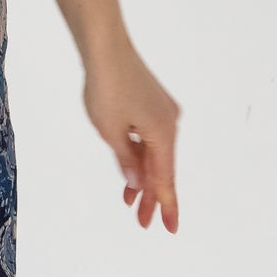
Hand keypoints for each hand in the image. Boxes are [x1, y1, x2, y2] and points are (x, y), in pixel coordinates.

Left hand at [82, 41, 180, 231]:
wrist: (107, 50)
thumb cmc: (107, 88)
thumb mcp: (111, 132)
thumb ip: (127, 161)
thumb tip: (139, 183)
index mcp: (163, 134)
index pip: (165, 179)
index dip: (166, 204)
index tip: (170, 226)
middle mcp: (169, 124)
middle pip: (162, 169)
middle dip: (152, 196)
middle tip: (143, 222)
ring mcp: (162, 114)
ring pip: (155, 155)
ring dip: (143, 177)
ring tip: (132, 203)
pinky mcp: (153, 105)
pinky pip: (150, 140)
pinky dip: (141, 157)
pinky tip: (132, 172)